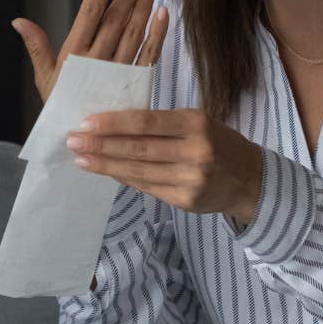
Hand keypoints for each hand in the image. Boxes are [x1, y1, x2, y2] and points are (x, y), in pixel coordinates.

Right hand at [12, 0, 167, 104]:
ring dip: (141, 10)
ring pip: (133, 35)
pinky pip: (149, 55)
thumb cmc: (60, 106)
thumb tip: (18, 20)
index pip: (89, 13)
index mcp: (73, 55)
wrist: (81, 141)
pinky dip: (157, 34)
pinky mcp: (135, 84)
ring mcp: (118, 73)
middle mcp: (97, 61)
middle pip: (114, 21)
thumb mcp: (44, 77)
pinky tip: (162, 15)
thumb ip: (36, 46)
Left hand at [66, 109, 266, 225]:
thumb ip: (161, 125)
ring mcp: (190, 180)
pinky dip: (124, 179)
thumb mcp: (196, 122)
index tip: (85, 123)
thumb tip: (112, 127)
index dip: (113, 124)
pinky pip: (147, 188)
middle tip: (72, 142)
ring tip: (82, 159)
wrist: (250, 178)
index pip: (145, 122)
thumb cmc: (216, 142)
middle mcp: (195, 151)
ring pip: (138, 172)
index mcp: (195, 123)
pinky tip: (107, 172)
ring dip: (106, 166)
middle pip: (138, 149)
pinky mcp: (186, 202)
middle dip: (101, 146)